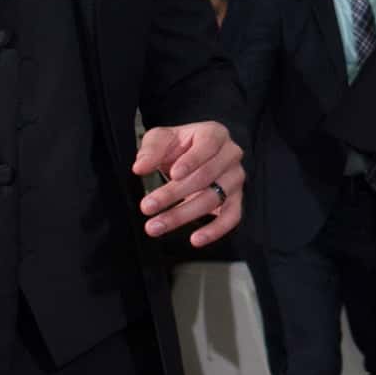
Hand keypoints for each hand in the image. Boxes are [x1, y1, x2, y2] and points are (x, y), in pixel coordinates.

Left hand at [131, 118, 241, 245]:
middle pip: (205, 176)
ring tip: (156, 226)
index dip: (191, 160)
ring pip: (213, 199)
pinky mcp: (235, 199)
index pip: (207, 145)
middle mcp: (230, 155)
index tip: (173, 175)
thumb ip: (151, 150)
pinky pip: (231, 217)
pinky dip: (214, 230)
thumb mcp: (161, 138)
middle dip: (173, 194)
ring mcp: (235, 179)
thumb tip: (140, 167)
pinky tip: (195, 239)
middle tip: (147, 207)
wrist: (191, 155)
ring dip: (183, 215)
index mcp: (215, 134)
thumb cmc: (179, 144)